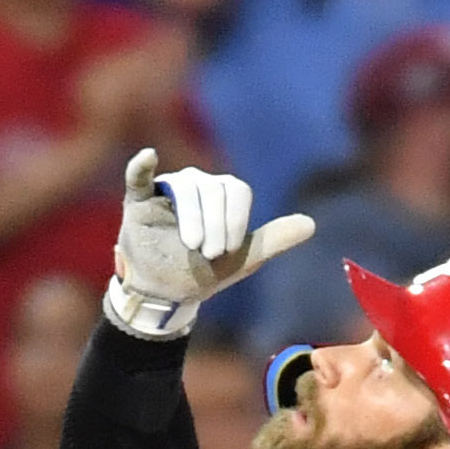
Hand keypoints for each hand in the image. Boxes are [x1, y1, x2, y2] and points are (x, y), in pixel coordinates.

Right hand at [105, 150, 315, 337]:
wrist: (168, 291)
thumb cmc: (206, 270)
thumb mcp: (244, 259)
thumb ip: (274, 240)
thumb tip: (311, 224)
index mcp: (223, 193)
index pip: (236, 190)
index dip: (236, 220)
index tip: (228, 250)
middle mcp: (197, 184)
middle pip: (212, 189)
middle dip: (215, 225)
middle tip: (209, 253)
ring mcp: (167, 189)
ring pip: (185, 188)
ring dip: (192, 218)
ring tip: (191, 245)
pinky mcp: (139, 200)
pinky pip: (139, 177)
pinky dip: (141, 165)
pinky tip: (148, 157)